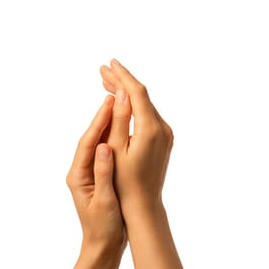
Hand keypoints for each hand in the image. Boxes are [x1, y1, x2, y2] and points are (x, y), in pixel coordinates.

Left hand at [66, 95, 125, 256]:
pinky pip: (104, 154)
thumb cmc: (103, 228)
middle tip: (113, 96)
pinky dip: (113, 140)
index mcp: (78, 176)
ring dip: (107, 126)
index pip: (88, 143)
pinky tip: (122, 130)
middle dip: (102, 118)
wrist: (103, 246)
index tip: (108, 103)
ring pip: (98, 144)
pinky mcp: (98, 178)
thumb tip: (105, 147)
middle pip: (91, 140)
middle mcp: (80, 172)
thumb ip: (104, 174)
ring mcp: (89, 175)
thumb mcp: (105, 201)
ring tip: (118, 106)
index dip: (98, 122)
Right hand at [99, 59, 173, 212]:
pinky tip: (122, 103)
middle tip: (103, 70)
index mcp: (151, 129)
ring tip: (108, 82)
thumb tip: (122, 92)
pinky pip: (148, 116)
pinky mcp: (164, 140)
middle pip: (142, 96)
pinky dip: (134, 107)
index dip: (122, 76)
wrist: (144, 205)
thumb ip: (119, 119)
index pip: (137, 93)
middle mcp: (163, 128)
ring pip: (145, 105)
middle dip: (122, 81)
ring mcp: (166, 134)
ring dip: (127, 93)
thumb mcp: (116, 149)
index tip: (109, 64)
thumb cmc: (124, 182)